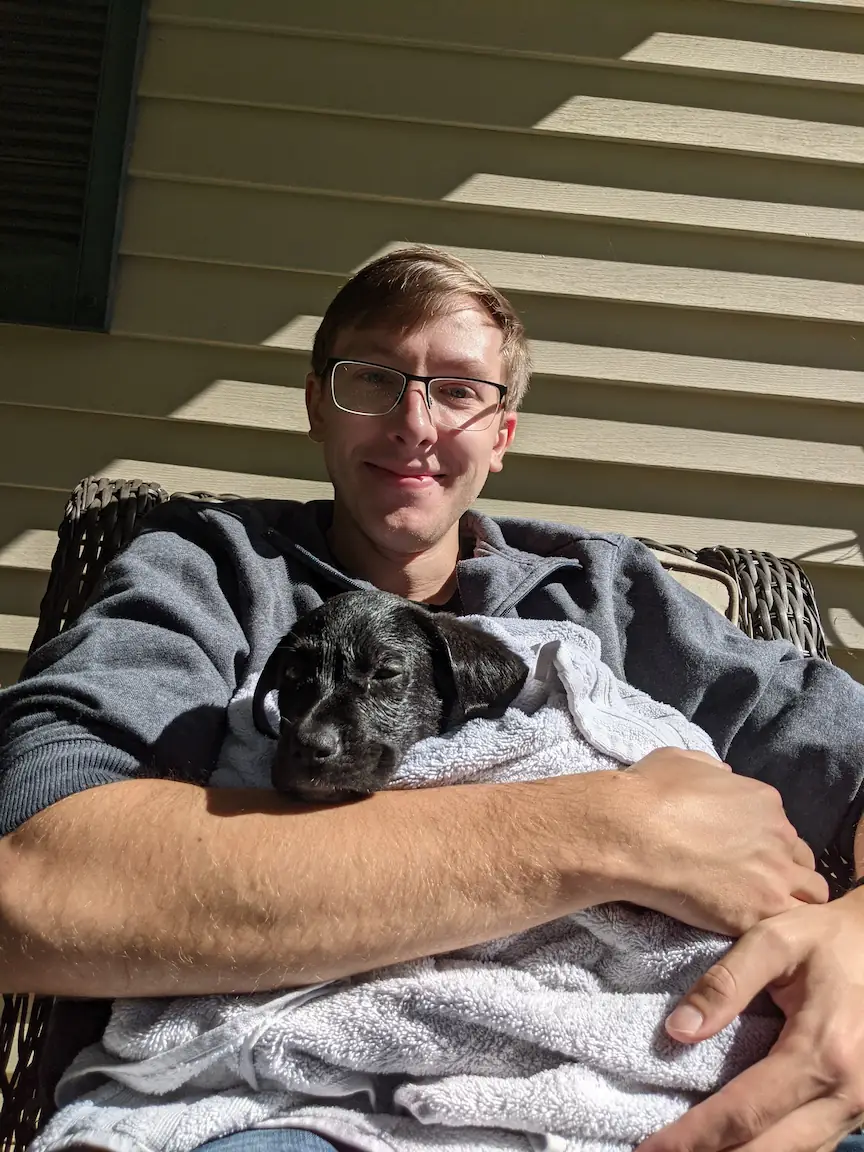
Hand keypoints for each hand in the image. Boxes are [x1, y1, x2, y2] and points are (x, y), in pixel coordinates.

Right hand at [619, 749, 828, 935]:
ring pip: (811, 894)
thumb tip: (723, 779)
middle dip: (785, 870)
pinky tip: (754, 926)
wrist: (632, 834)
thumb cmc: (649, 793)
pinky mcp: (761, 910)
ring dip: (791, 900)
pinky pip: (793, 924)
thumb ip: (712, 771)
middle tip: (753, 883)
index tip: (742, 855)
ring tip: (758, 909)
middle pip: (801, 860)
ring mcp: (774, 875)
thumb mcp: (682, 761)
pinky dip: (781, 927)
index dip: (765, 844)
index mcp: (764, 801)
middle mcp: (779, 835)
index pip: (782, 829)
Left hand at [637, 892, 863, 1151]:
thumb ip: (725, 983)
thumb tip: (677, 1030)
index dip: (695, 1136)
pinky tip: (733, 1144)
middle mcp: (845, 1093)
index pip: (745, 1111)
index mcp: (822, 1052)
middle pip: (770, 1150)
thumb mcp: (773, 940)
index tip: (652, 1147)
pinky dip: (770, 1150)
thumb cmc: (827, 938)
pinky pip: (810, 1146)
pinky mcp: (856, 1109)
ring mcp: (856, 1108)